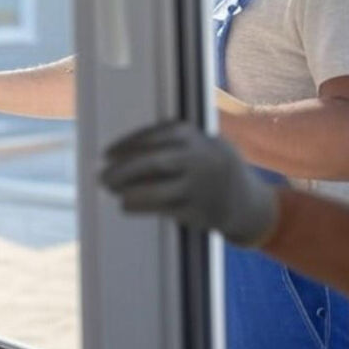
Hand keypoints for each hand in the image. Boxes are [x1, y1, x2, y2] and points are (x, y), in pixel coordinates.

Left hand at [100, 123, 278, 246]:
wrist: (248, 202)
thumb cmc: (207, 166)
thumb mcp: (196, 144)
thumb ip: (166, 143)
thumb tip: (118, 153)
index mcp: (194, 136)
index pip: (153, 136)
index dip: (126, 145)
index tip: (106, 154)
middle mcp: (199, 159)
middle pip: (153, 162)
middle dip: (123, 169)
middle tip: (101, 176)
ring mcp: (201, 187)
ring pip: (157, 190)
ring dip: (128, 191)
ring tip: (111, 190)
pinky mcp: (201, 212)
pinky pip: (164, 209)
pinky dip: (140, 206)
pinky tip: (126, 204)